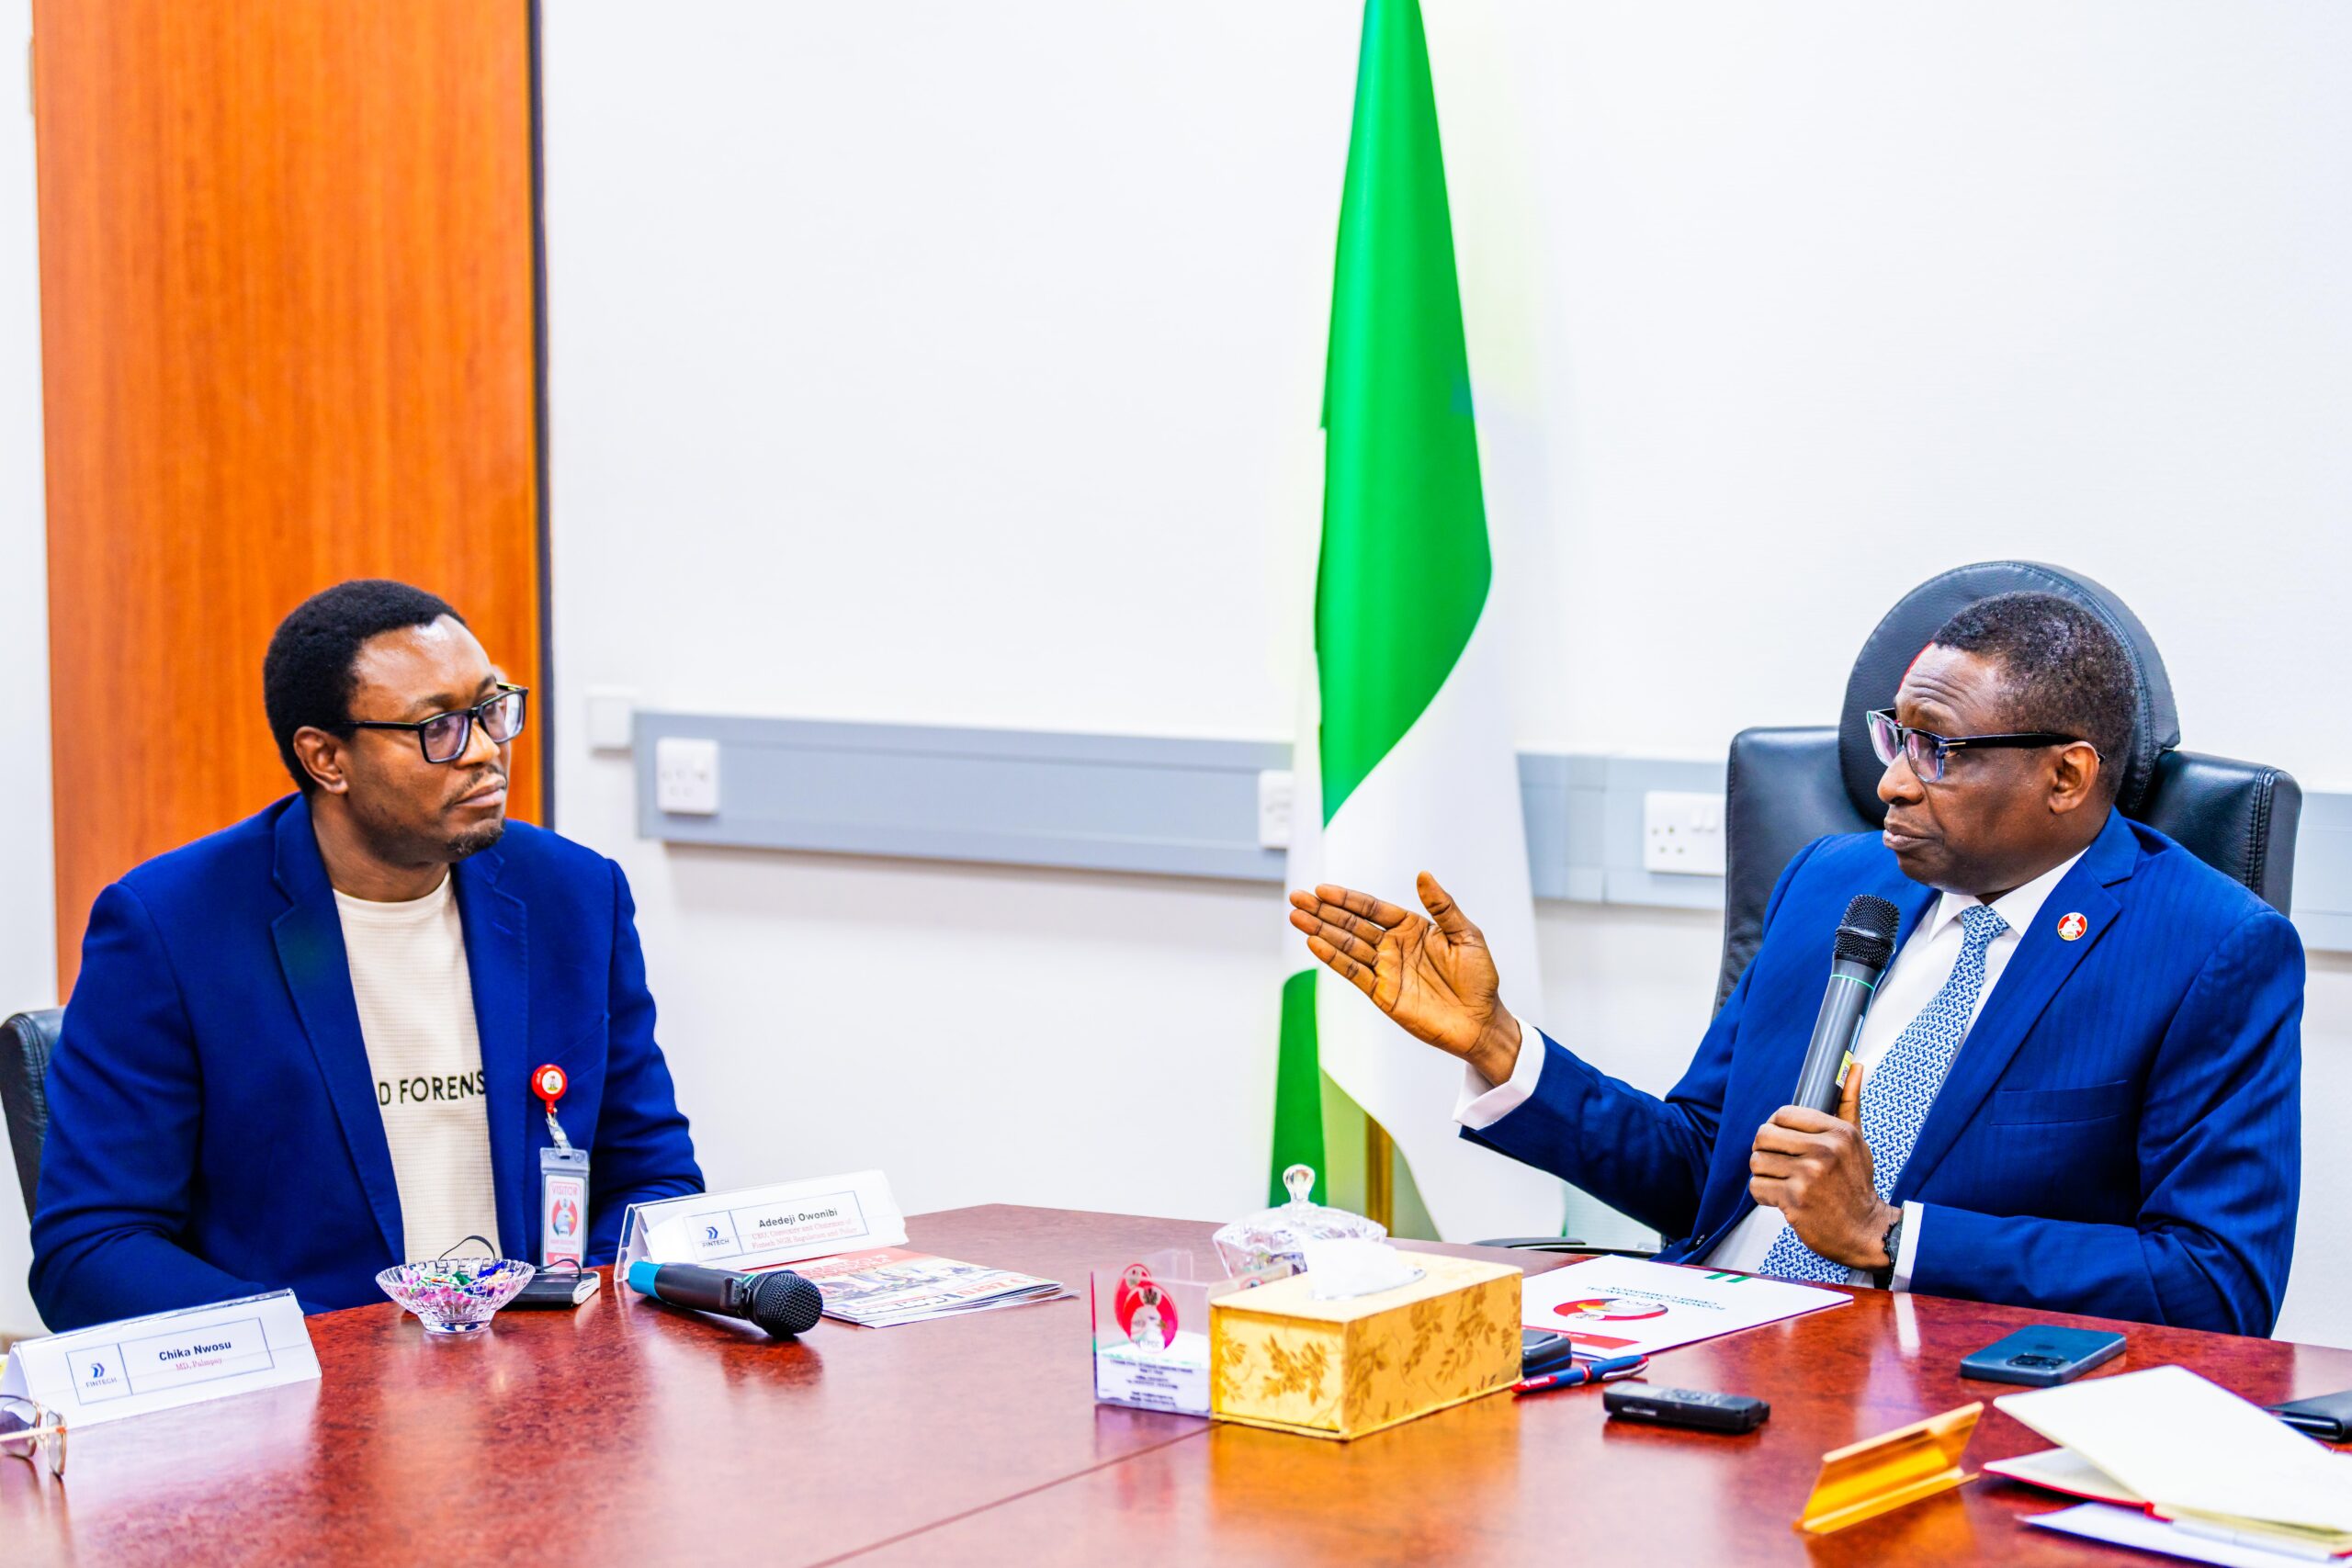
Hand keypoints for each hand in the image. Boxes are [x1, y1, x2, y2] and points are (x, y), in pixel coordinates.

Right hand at [1287, 872, 1522, 1083]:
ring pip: (1347, 946)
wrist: (1481, 1021)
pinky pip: (1353, 972)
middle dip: (1324, 911)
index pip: (1373, 908)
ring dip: (1321, 931)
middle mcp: (1394, 945)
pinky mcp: (1382, 993)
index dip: (1348, 899)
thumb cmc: (1479, 977)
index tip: (1323, 889)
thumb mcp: (1467, 935)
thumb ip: (1443, 907)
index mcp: (1412, 927)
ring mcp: (1385, 969)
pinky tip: (1314, 943)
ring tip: (1296, 917)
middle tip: (1297, 898)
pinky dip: (1333, 959)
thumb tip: (1423, 875)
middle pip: (1352, 924)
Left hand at [1747, 1065, 1899, 1268]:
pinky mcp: (1795, 1200)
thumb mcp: (1857, 1141)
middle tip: (1780, 1164)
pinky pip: (1757, 1187)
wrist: (1866, 1230)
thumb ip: (1849, 1103)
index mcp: (1838, 1132)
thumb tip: (1855, 1067)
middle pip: (1763, 1135)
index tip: (1785, 1144)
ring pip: (1756, 1162)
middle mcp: (1825, 1150)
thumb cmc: (1856, 1184)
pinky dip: (1765, 1196)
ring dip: (1765, 1175)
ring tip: (1784, 1182)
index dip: (1777, 1129)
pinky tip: (1783, 1199)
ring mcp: (1809, 1175)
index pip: (1783, 1114)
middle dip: (1765, 1151)